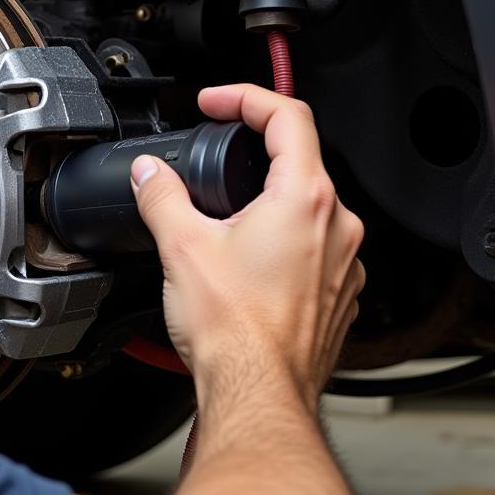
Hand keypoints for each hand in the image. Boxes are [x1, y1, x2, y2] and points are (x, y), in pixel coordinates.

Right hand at [131, 84, 364, 403]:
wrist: (258, 396)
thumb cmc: (236, 332)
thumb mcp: (182, 247)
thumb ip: (161, 196)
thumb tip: (149, 174)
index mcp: (305, 200)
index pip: (287, 117)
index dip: (246, 98)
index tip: (218, 104)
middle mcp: (338, 227)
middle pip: (300, 161)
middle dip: (253, 156)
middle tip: (214, 162)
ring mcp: (345, 263)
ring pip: (309, 209)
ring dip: (269, 204)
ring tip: (227, 223)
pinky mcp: (341, 295)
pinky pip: (316, 250)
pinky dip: (284, 244)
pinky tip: (250, 267)